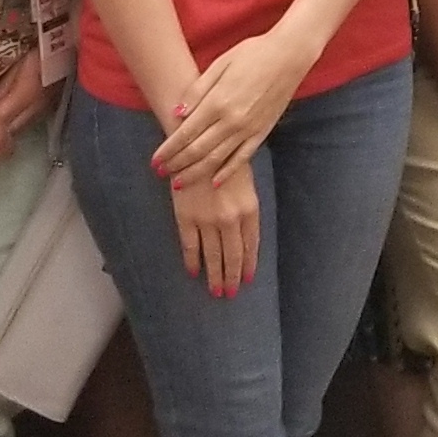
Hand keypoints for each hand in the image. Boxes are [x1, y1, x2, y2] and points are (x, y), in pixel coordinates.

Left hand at [154, 27, 309, 185]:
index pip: (185, 133)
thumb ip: (197, 90)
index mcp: (217, 101)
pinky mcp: (262, 132)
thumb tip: (176, 113)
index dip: (168, 150)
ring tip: (179, 183)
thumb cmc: (252, 53)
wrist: (289, 55)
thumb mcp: (220, 64)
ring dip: (195, 173)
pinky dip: (227, 172)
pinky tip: (214, 182)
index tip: (154, 160)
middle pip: (197, 151)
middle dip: (176, 165)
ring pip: (216, 159)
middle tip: (161, 173)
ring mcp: (248, 129)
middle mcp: (232, 120)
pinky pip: (242, 158)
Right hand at [170, 162, 259, 297]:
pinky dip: (192, 261)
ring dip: (214, 276)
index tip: (247, 279)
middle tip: (230, 293)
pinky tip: (194, 272)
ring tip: (216, 291)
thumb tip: (245, 237)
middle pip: (233, 255)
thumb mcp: (246, 182)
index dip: (249, 264)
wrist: (197, 143)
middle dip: (232, 277)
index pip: (251, 245)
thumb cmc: (224, 159)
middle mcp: (230, 218)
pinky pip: (190, 246)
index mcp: (249, 208)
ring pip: (212, 255)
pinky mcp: (186, 217)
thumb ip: (246, 209)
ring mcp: (207, 220)